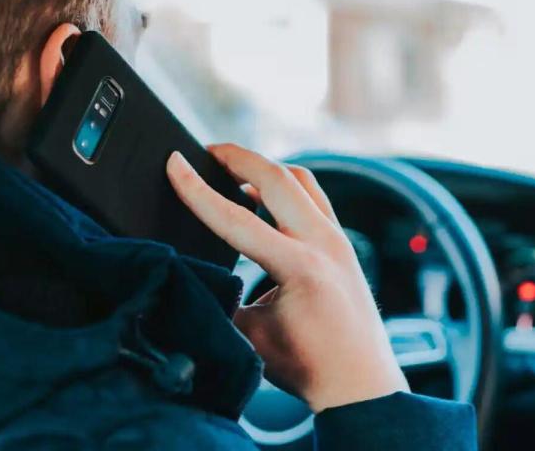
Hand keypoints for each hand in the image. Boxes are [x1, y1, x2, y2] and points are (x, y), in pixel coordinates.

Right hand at [167, 145, 408, 411]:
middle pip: (277, 176)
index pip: (236, 217)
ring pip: (302, 180)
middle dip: (237, 157)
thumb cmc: (309, 366)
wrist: (361, 384)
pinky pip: (315, 198)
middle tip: (206, 151)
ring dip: (265, 169)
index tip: (173, 162)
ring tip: (233, 170)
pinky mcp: (344, 244)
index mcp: (299, 267)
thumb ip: (221, 296)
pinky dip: (287, 187)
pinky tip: (265, 197)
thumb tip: (193, 270)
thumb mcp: (250, 334)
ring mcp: (340, 240)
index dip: (197, 189)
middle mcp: (325, 244)